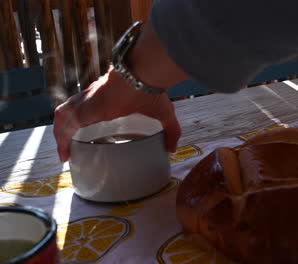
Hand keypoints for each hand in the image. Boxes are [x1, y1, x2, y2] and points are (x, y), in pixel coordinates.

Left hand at [53, 69, 180, 161]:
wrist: (141, 76)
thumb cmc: (151, 91)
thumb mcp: (164, 114)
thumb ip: (170, 131)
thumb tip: (173, 148)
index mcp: (108, 97)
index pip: (90, 105)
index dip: (84, 117)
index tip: (85, 131)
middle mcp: (93, 98)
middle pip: (71, 110)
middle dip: (66, 126)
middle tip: (70, 144)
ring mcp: (85, 103)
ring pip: (63, 116)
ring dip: (60, 133)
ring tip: (63, 152)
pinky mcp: (82, 111)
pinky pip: (64, 128)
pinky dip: (61, 141)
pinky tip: (64, 155)